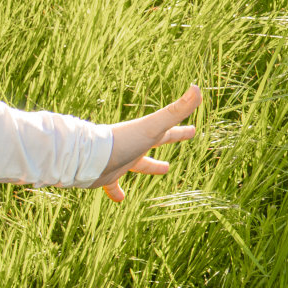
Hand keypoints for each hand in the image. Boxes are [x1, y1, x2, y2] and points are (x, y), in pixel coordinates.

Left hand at [94, 84, 200, 201]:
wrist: (88, 158)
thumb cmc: (122, 141)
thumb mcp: (153, 127)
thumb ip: (176, 111)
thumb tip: (198, 88)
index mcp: (145, 136)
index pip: (168, 131)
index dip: (181, 131)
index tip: (193, 130)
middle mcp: (134, 146)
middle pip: (156, 143)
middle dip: (170, 139)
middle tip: (186, 136)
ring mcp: (120, 160)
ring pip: (138, 164)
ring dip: (151, 166)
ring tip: (164, 169)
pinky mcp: (107, 177)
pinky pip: (113, 186)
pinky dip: (116, 192)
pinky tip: (120, 200)